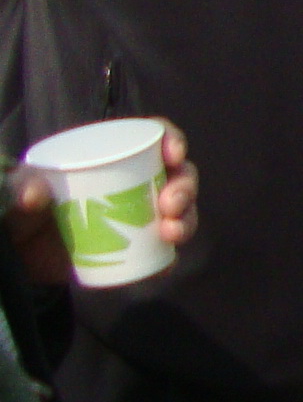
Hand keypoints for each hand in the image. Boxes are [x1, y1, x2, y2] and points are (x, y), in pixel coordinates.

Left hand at [9, 123, 195, 287]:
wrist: (15, 256)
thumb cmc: (18, 210)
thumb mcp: (14, 191)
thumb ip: (21, 186)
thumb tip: (35, 193)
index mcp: (110, 157)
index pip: (150, 137)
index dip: (170, 139)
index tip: (173, 155)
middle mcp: (133, 183)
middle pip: (176, 175)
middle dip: (184, 187)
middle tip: (170, 205)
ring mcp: (137, 218)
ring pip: (180, 212)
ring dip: (186, 220)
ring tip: (171, 233)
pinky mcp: (134, 251)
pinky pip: (162, 253)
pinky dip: (167, 258)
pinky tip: (164, 264)